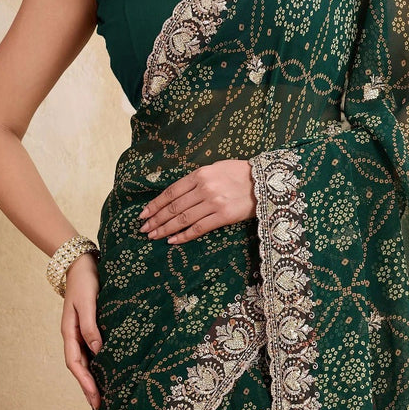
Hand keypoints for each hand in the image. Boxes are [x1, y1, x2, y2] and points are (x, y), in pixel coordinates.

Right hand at [59, 251, 101, 409]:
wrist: (82, 264)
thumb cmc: (85, 282)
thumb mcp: (87, 303)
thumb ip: (90, 326)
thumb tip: (97, 350)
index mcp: (69, 332)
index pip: (75, 364)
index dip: (84, 382)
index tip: (95, 398)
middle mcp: (74, 336)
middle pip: (80, 368)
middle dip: (88, 389)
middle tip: (100, 408)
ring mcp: (81, 334)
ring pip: (86, 363)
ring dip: (93, 381)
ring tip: (104, 398)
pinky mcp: (90, 329)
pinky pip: (93, 353)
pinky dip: (98, 367)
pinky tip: (108, 374)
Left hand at [138, 159, 255, 244]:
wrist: (265, 181)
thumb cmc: (239, 174)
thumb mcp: (215, 169)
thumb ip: (196, 180)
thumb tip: (176, 194)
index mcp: (199, 175)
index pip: (171, 191)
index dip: (155, 204)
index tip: (144, 213)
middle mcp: (204, 188)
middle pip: (174, 207)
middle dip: (156, 219)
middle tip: (144, 229)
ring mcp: (213, 203)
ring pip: (183, 219)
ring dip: (166, 229)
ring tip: (154, 236)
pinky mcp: (223, 216)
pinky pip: (199, 228)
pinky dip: (184, 235)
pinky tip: (173, 240)